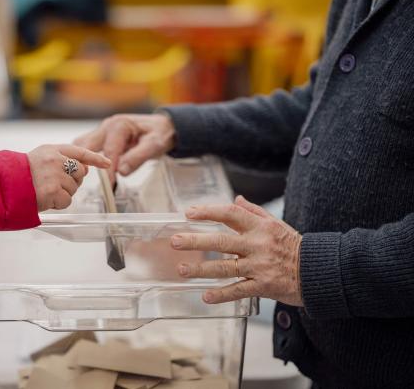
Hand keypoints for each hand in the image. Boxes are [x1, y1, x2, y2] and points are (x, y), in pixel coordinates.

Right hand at [28, 144, 110, 210]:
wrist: (3, 184)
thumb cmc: (20, 173)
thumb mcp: (40, 157)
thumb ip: (62, 159)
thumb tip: (85, 168)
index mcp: (52, 149)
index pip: (79, 151)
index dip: (95, 158)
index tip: (107, 163)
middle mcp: (55, 160)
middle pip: (80, 172)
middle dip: (73, 181)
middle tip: (55, 185)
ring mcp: (55, 175)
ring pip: (74, 188)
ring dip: (63, 193)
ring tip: (46, 191)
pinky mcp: (52, 191)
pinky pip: (67, 200)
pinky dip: (58, 203)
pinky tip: (46, 199)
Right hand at [74, 114, 175, 180]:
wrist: (162, 126)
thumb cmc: (160, 133)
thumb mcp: (155, 144)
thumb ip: (138, 157)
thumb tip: (121, 171)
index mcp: (119, 125)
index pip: (109, 151)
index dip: (107, 170)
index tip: (108, 185)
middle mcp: (107, 126)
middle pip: (85, 144)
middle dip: (84, 162)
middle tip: (86, 181)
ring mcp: (102, 131)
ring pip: (82, 145)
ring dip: (81, 160)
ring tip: (84, 177)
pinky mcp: (101, 138)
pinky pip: (87, 147)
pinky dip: (85, 158)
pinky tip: (87, 171)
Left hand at [171, 196, 302, 305]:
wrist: (320, 271)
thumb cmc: (295, 246)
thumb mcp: (277, 224)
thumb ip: (254, 212)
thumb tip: (236, 199)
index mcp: (260, 227)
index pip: (230, 214)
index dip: (208, 212)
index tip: (188, 213)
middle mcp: (258, 245)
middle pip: (221, 242)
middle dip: (195, 242)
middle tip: (174, 242)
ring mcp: (259, 267)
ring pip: (225, 268)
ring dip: (201, 269)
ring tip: (182, 269)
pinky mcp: (263, 286)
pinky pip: (238, 290)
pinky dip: (221, 295)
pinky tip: (205, 296)